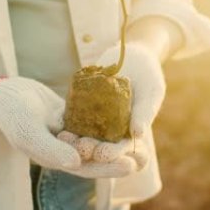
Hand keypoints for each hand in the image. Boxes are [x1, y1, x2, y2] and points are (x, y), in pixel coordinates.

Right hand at [0, 76, 143, 177]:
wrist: (4, 94)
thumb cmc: (13, 116)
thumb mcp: (29, 133)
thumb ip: (52, 149)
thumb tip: (78, 163)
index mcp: (57, 158)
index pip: (87, 168)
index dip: (109, 168)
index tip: (130, 165)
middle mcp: (66, 148)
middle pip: (98, 155)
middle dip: (119, 157)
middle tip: (144, 157)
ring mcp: (70, 132)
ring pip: (98, 138)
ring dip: (117, 139)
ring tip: (140, 137)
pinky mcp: (72, 116)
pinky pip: (93, 118)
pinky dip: (108, 118)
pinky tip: (127, 112)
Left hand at [62, 42, 164, 167]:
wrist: (132, 55)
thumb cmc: (148, 75)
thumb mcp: (151, 92)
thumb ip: (145, 112)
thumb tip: (138, 134)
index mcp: (130, 134)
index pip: (121, 148)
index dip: (113, 153)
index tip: (103, 154)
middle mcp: (111, 131)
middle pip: (100, 144)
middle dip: (90, 148)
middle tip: (80, 149)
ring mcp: (96, 119)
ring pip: (84, 133)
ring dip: (74, 138)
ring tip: (64, 138)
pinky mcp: (83, 106)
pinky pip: (74, 115)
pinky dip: (67, 120)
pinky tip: (59, 122)